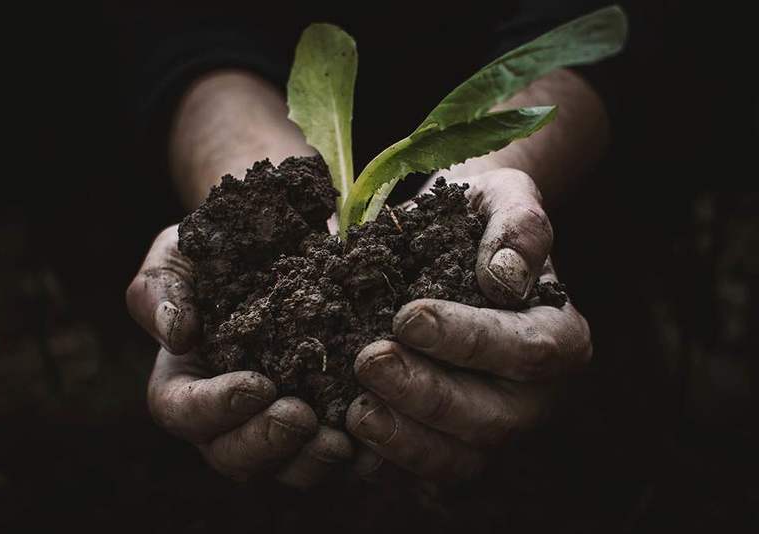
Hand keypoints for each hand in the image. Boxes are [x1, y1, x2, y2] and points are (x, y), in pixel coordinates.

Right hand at [127, 226, 351, 487]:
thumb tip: (177, 336)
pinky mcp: (323, 422)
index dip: (216, 408)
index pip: (184, 412)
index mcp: (183, 384)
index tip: (256, 386)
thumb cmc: (212, 255)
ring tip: (340, 440)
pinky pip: (337, 456)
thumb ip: (160, 293)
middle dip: (267, 443)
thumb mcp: (174, 258)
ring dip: (312, 461)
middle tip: (301, 418)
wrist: (272, 247)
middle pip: (234, 456)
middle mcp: (227, 418)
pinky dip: (356, 456)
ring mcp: (275, 425)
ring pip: (287, 467)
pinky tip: (375, 439)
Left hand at [346, 168, 591, 481]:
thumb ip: (519, 226)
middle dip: (428, 395)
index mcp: (560, 337)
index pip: (526, 349)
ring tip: (355, 410)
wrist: (450, 243)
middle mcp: (534, 396)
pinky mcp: (451, 444)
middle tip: (369, 361)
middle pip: (492, 417)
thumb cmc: (481, 218)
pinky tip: (349, 439)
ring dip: (405, 440)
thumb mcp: (506, 197)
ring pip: (459, 459)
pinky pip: (423, 471)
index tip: (408, 317)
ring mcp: (493, 427)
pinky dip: (388, 464)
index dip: (468, 339)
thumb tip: (505, 279)